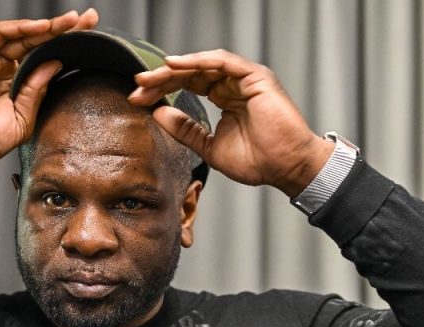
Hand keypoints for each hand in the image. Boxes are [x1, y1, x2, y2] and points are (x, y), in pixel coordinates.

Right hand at [0, 9, 98, 185]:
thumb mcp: (21, 121)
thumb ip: (37, 92)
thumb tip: (55, 64)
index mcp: (19, 86)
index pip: (48, 61)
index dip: (68, 48)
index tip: (93, 36)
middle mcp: (7, 70)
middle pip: (40, 44)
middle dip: (64, 30)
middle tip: (88, 19)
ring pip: (22, 36)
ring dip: (46, 27)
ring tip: (69, 21)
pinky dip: (19, 28)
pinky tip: (40, 27)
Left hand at [128, 49, 333, 196]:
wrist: (286, 167)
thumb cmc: (258, 161)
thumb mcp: (209, 146)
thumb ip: (185, 130)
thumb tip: (158, 114)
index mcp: (225, 98)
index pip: (188, 86)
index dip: (162, 90)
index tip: (138, 99)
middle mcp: (233, 85)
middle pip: (191, 73)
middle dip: (162, 79)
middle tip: (137, 86)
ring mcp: (244, 79)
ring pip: (202, 65)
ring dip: (174, 70)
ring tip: (150, 78)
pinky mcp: (255, 76)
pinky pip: (222, 62)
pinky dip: (197, 62)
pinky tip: (174, 65)